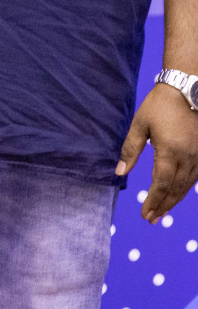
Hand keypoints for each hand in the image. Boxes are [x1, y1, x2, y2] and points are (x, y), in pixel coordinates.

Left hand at [117, 82, 197, 221]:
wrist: (188, 89)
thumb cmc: (160, 105)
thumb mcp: (140, 125)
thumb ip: (130, 149)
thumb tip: (119, 172)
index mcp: (170, 151)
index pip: (162, 184)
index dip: (154, 201)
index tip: (145, 214)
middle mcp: (188, 158)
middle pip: (176, 190)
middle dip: (163, 206)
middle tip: (151, 219)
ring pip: (187, 186)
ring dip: (174, 200)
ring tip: (161, 212)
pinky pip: (195, 177)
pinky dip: (185, 189)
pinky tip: (177, 194)